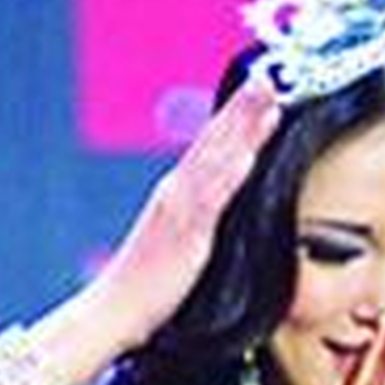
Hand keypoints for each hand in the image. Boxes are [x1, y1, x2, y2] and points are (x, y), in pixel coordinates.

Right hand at [90, 83, 279, 349]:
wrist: (115, 309)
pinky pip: (212, 199)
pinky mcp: (187, 234)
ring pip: (217, 158)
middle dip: (243, 106)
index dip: (235, 114)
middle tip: (269, 75)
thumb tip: (220, 198)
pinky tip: (247, 153)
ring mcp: (181, 208)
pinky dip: (229, 173)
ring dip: (242, 126)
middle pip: (215, 140)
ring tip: (266, 98)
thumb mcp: (176, 239)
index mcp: (176, 192)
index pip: (210, 144)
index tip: (259, 88)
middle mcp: (177, 191)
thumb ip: (196, 215)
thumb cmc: (147, 283)